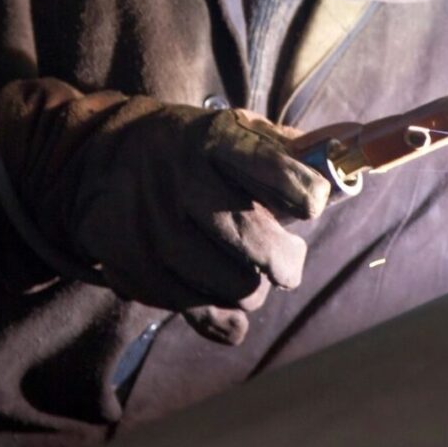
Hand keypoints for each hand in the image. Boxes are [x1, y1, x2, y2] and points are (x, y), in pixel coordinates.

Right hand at [52, 101, 330, 344]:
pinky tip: (224, 301)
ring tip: (248, 272)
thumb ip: (288, 147)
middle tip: (288, 260)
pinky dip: (225, 317)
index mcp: (214, 141)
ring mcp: (155, 230)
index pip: (274, 171)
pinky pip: (201, 313)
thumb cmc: (187, 148)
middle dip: (286, 261)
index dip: (306, 194)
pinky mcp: (136, 270)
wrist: (96, 163)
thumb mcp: (230, 128)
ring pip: (234, 287)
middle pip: (255, 243)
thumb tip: (351, 150)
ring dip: (255, 290)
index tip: (313, 203)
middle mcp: (182, 184)